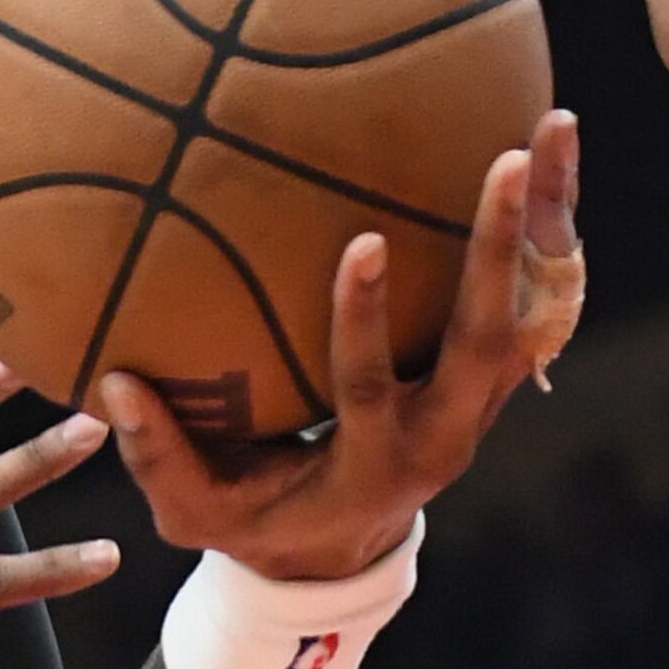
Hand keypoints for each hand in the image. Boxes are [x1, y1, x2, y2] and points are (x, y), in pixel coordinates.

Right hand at [100, 115, 587, 580]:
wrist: (345, 545)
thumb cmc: (261, 520)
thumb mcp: (201, 513)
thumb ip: (160, 458)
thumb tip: (114, 387)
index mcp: (374, 469)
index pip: (371, 394)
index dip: (366, 325)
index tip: (361, 244)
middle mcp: (444, 437)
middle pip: (483, 344)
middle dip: (495, 254)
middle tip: (506, 163)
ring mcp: (479, 404)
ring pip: (527, 310)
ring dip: (545, 221)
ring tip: (554, 123)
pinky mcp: (495, 373)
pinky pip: (536, 292)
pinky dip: (549, 220)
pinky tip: (551, 137)